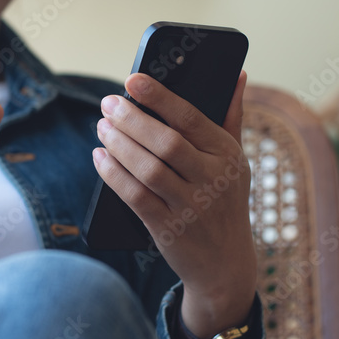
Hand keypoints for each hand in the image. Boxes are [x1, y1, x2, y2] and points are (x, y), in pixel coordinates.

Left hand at [93, 71, 257, 338]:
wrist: (225, 264)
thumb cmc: (225, 201)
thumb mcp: (236, 161)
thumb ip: (232, 117)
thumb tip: (238, 74)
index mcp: (228, 155)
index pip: (191, 118)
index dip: (159, 97)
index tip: (132, 80)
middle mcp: (213, 180)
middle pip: (166, 142)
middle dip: (132, 120)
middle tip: (108, 104)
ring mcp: (191, 207)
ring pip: (148, 169)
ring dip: (119, 145)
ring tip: (102, 128)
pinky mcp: (169, 230)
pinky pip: (135, 197)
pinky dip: (114, 175)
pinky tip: (100, 158)